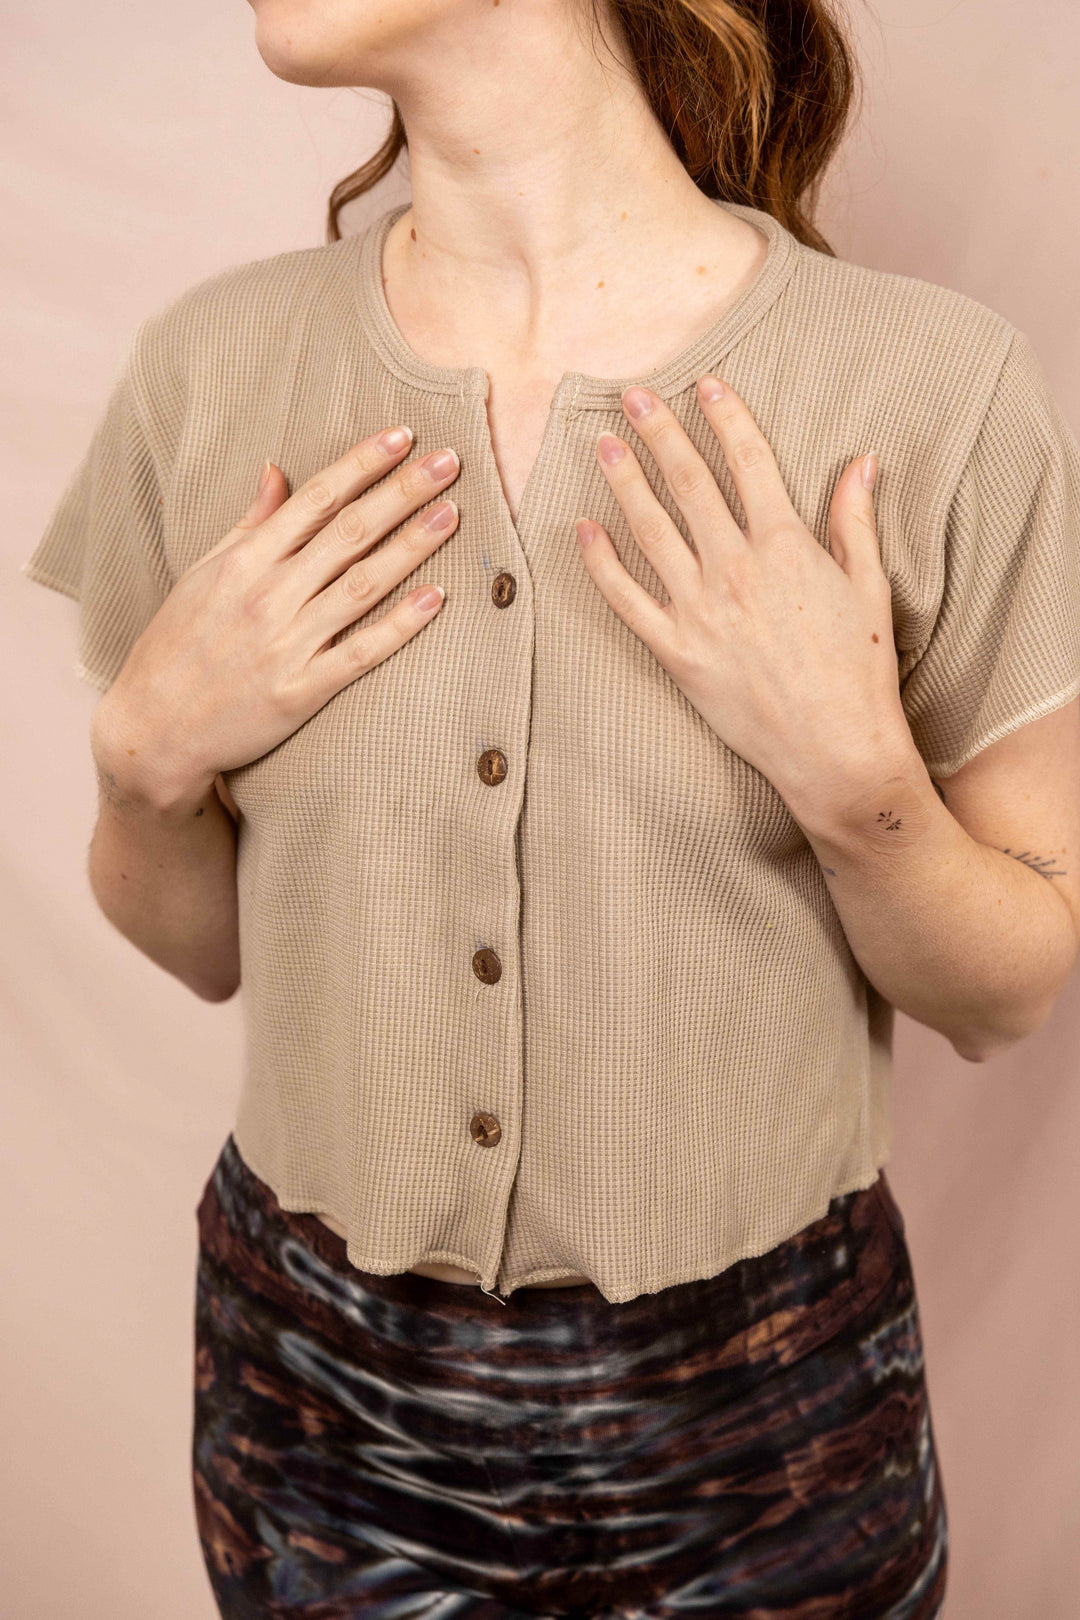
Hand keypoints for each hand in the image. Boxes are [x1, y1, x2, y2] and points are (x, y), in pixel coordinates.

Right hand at [91, 426, 461, 808]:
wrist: (154, 728)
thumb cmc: (176, 646)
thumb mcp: (203, 574)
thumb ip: (248, 524)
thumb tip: (276, 468)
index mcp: (245, 561)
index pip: (315, 499)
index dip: (362, 464)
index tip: (402, 435)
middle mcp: (269, 596)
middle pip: (349, 532)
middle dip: (402, 492)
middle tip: (448, 460)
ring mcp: (287, 644)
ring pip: (363, 585)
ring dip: (411, 546)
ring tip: (451, 513)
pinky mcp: (301, 692)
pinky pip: (361, 652)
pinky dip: (400, 625)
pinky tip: (437, 598)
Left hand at [574, 376, 917, 830]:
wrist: (836, 749)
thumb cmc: (859, 671)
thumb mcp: (870, 587)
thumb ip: (855, 520)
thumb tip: (861, 461)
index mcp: (785, 545)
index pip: (749, 461)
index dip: (725, 416)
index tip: (705, 384)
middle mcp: (736, 568)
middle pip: (689, 483)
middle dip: (659, 432)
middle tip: (633, 396)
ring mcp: (700, 610)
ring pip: (650, 529)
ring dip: (624, 481)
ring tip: (602, 445)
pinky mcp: (676, 651)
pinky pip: (626, 599)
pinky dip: (600, 562)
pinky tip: (583, 529)